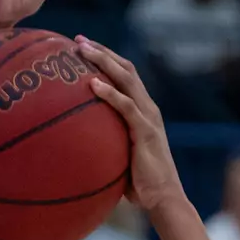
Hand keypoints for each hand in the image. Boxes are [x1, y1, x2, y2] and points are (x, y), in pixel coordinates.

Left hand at [78, 37, 183, 213]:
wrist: (163, 199)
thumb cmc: (140, 185)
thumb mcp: (119, 159)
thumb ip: (104, 147)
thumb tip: (76, 150)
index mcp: (143, 111)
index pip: (124, 76)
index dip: (106, 59)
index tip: (83, 49)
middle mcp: (148, 108)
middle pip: (125, 69)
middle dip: (102, 51)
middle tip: (78, 40)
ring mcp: (149, 118)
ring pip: (126, 79)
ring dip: (103, 62)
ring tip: (82, 51)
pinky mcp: (146, 131)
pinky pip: (126, 106)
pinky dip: (109, 93)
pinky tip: (92, 84)